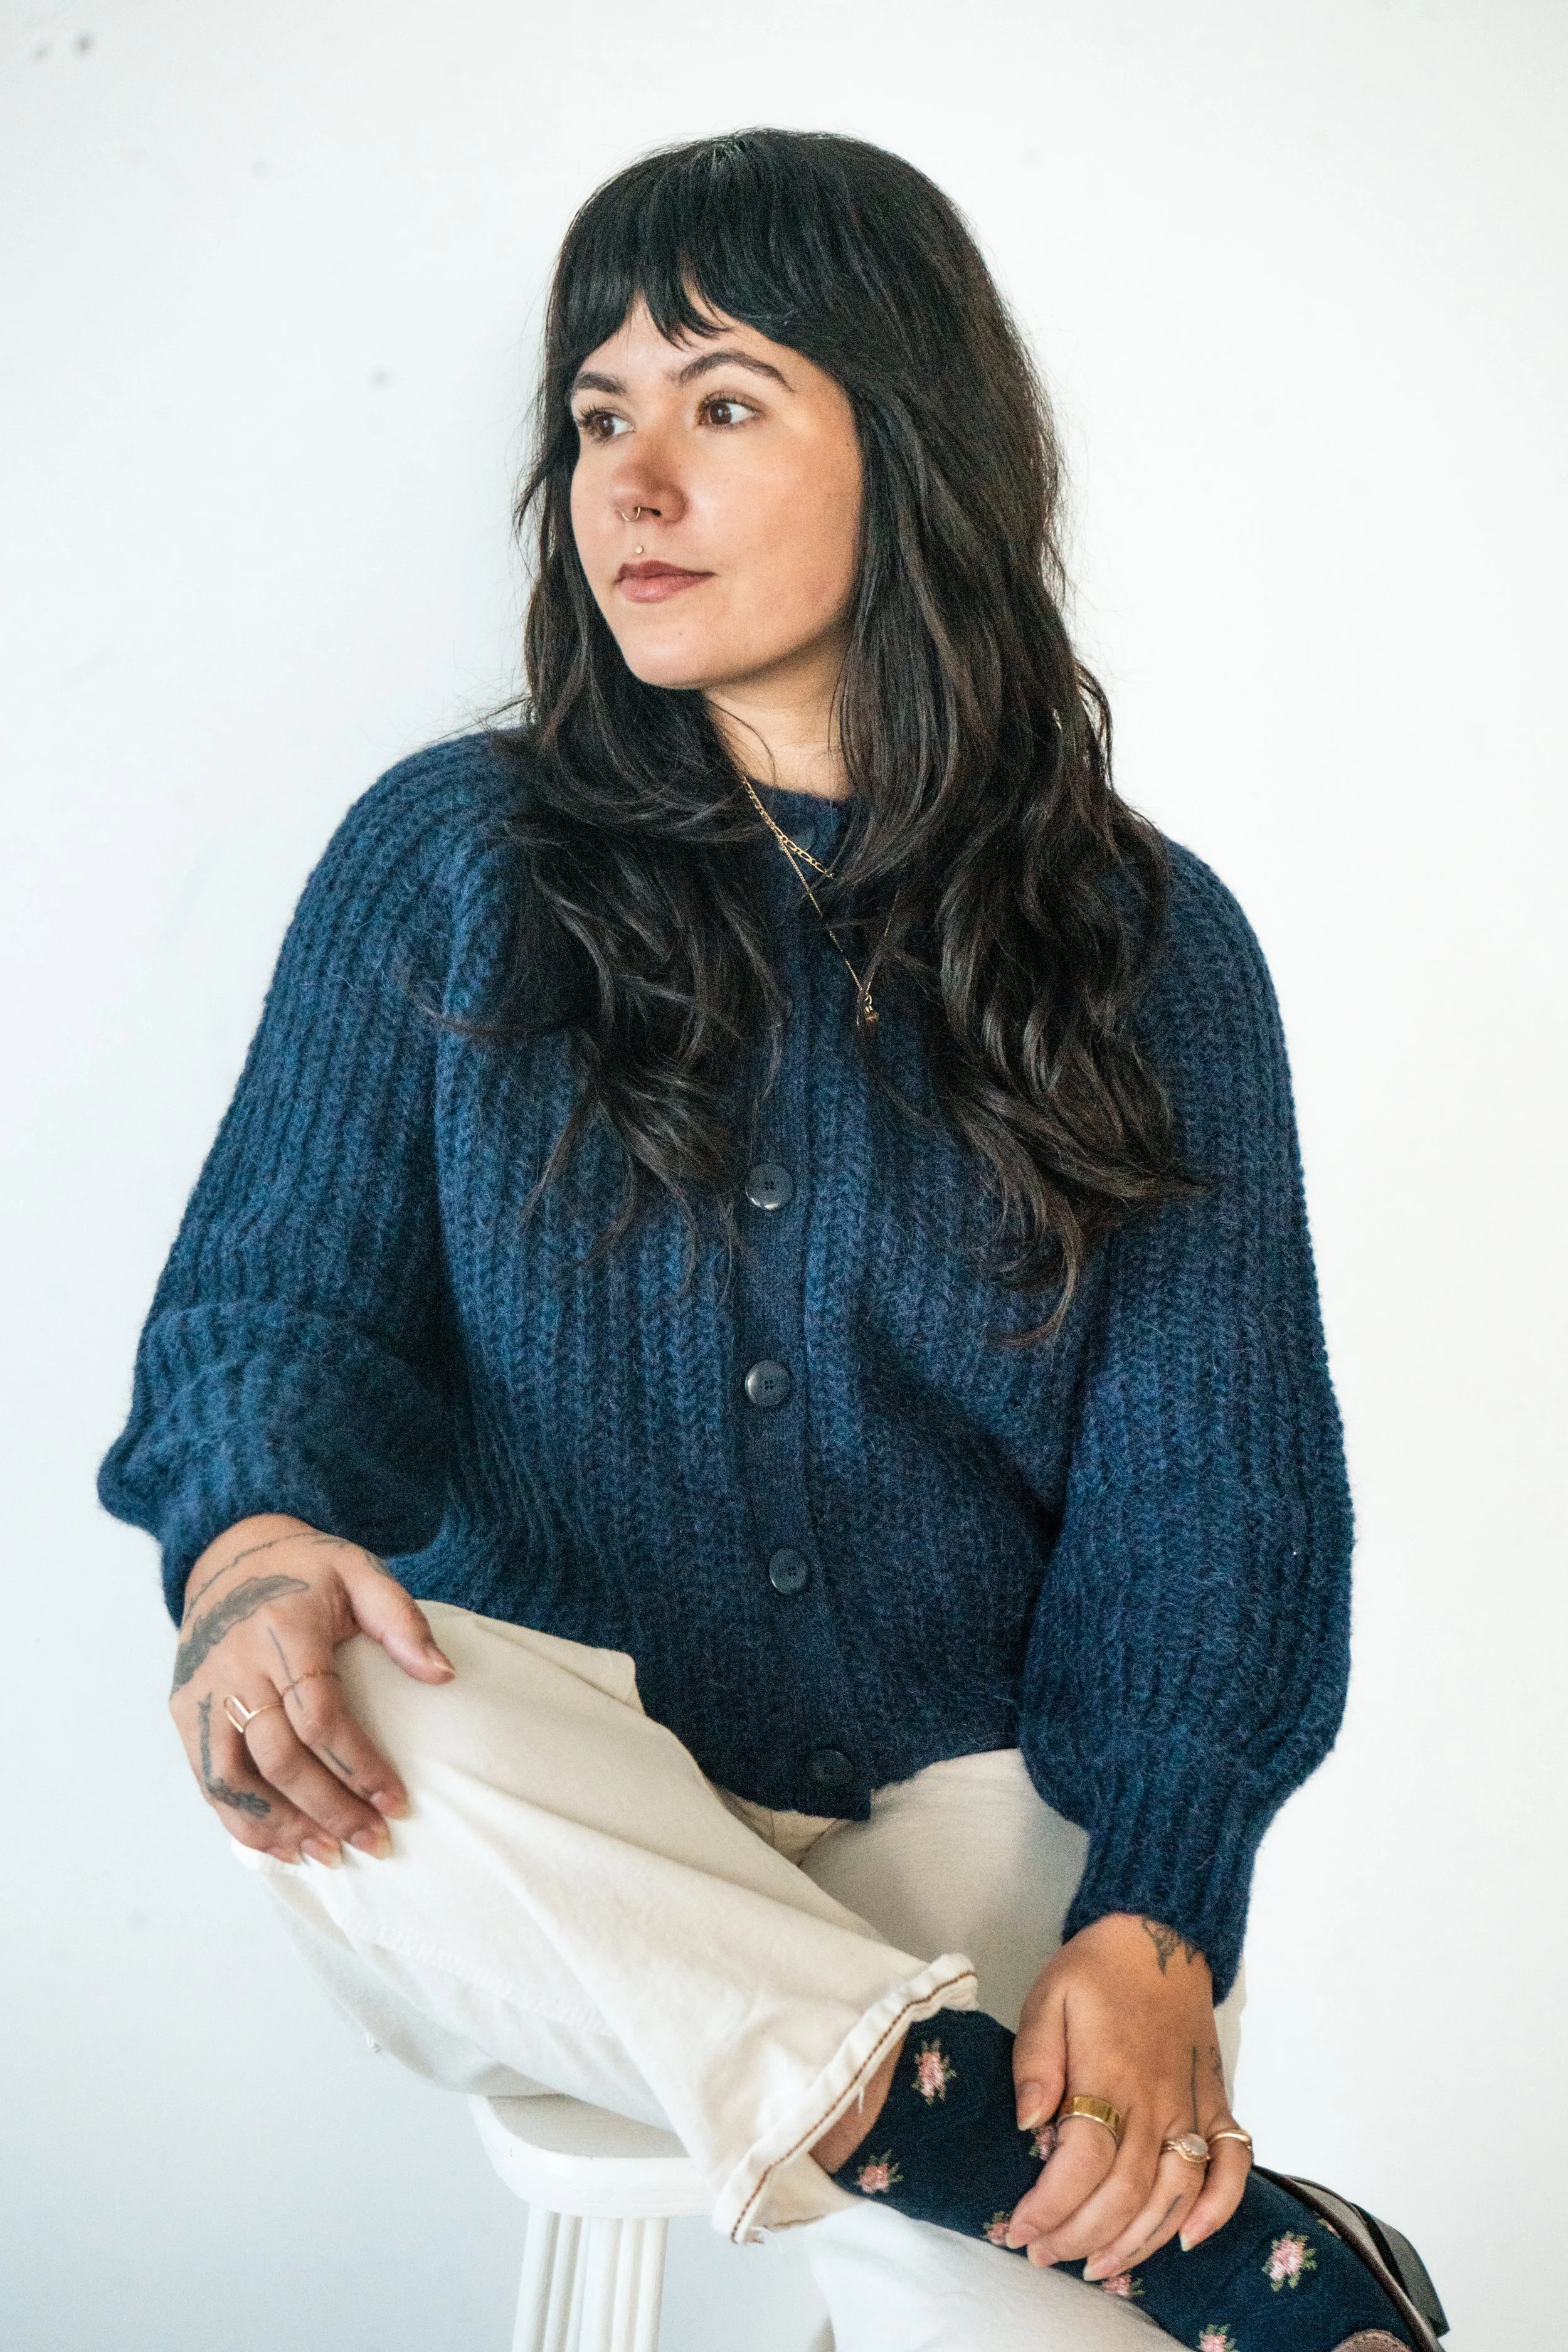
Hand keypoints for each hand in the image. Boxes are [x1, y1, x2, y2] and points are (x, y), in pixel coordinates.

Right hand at [167, 1513, 455, 1866]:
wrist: (230, 1553)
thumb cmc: (307, 1569)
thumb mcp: (362, 1572)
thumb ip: (402, 1622)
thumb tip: (443, 1676)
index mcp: (283, 1629)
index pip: (319, 1716)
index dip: (359, 1766)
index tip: (397, 1802)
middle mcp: (234, 1664)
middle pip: (279, 1758)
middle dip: (328, 1809)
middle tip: (374, 1842)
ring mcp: (201, 1690)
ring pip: (232, 1780)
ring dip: (281, 1827)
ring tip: (327, 1856)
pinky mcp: (182, 1709)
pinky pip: (207, 1779)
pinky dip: (240, 1820)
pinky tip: (278, 1846)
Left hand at [1004, 1912, 1248, 2275]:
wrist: (1159, 1933)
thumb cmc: (1097, 1968)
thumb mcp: (1048, 1997)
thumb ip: (1037, 2061)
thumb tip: (1029, 2124)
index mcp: (1112, 2074)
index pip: (1084, 2162)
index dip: (1051, 2206)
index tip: (1018, 2229)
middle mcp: (1159, 2101)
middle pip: (1127, 2192)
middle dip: (1081, 2235)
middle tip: (1043, 2254)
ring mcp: (1194, 2106)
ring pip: (1176, 2194)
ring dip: (1139, 2240)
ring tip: (1097, 2265)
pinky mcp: (1216, 2104)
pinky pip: (1232, 2165)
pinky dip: (1219, 2208)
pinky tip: (1190, 2239)